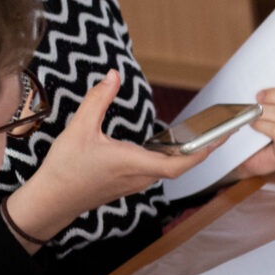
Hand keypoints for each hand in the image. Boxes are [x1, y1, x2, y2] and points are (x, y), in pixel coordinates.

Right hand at [5, 70, 220, 242]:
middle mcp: (140, 176)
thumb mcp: (79, 127)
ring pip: (169, 169)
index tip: (220, 138)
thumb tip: (113, 75)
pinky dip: (170, 158)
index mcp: (133, 163)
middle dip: (202, 149)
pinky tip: (170, 145)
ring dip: (186, 154)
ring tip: (203, 134)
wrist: (52, 199)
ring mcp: (135, 183)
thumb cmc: (65, 167)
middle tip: (222, 131)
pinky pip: (158, 171)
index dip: (203, 152)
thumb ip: (98, 99)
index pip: (179, 163)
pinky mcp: (129, 184)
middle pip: (180, 165)